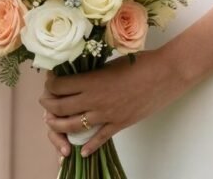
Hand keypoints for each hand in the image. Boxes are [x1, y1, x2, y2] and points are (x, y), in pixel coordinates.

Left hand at [40, 49, 188, 156]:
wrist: (166, 73)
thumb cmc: (141, 62)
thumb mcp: (111, 62)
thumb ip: (94, 72)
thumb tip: (79, 76)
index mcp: (91, 80)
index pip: (58, 86)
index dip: (50, 85)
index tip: (50, 82)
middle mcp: (94, 99)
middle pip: (60, 107)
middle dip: (48, 106)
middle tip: (46, 103)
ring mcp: (107, 114)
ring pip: (73, 126)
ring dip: (59, 126)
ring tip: (53, 123)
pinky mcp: (120, 124)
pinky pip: (99, 138)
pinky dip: (89, 146)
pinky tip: (82, 150)